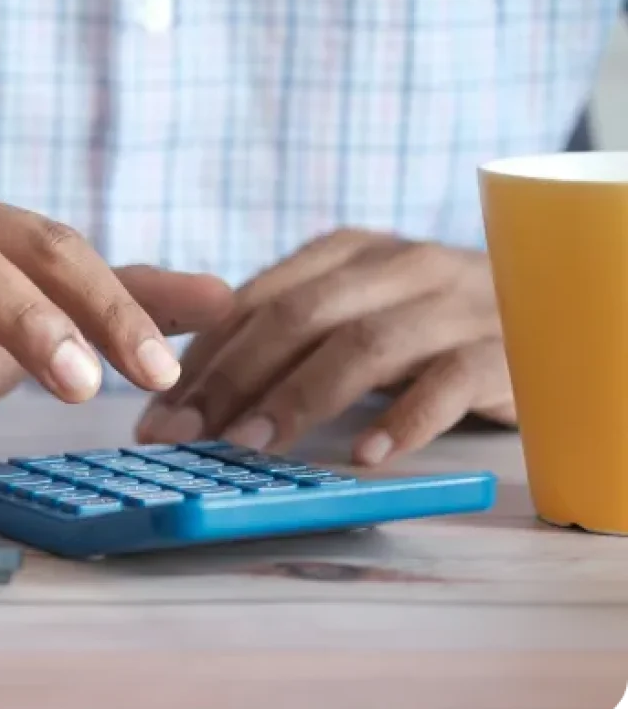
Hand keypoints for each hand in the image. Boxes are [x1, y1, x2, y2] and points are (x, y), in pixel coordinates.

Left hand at [135, 229, 515, 465]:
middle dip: (230, 378)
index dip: (201, 358)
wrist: (551, 311)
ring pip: (363, 345)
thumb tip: (185, 383)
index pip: (256, 300)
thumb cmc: (425, 325)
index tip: (157, 413)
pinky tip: (365, 457)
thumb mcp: (353, 311)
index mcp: (346, 252)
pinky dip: (403, 420)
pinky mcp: (502, 350)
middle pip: (298, 317)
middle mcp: (397, 265)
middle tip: (184, 435)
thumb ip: (284, 332)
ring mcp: (452, 304)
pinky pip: (448, 382)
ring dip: (299, 398)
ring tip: (251, 446)